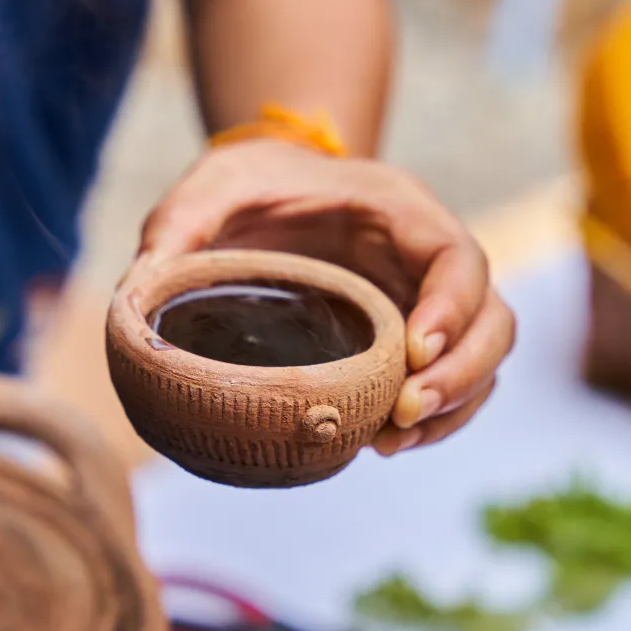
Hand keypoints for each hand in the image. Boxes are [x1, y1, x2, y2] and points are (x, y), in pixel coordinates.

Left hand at [131, 139, 514, 454]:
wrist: (274, 188)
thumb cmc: (250, 183)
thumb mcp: (211, 188)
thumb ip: (178, 229)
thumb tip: (137, 293)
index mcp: (398, 210)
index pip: (458, 258)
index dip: (451, 309)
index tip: (414, 354)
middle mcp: (427, 258)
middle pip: (492, 318)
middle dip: (462, 374)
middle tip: (403, 415)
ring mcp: (428, 302)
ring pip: (484, 360)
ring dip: (453, 410)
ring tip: (391, 446)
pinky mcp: (414, 341)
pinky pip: (453, 386)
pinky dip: (434, 422)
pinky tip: (384, 446)